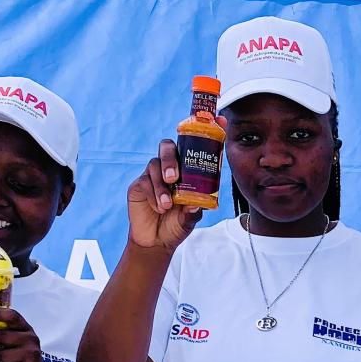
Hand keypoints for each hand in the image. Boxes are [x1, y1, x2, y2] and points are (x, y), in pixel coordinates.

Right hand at [127, 135, 217, 251]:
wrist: (157, 241)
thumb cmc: (178, 224)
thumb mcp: (191, 217)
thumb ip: (195, 209)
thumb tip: (198, 201)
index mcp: (187, 171)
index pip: (194, 147)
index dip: (206, 132)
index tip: (220, 121)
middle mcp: (170, 168)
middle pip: (167, 147)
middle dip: (170, 159)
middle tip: (174, 178)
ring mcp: (154, 174)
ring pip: (155, 164)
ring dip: (161, 185)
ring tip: (168, 204)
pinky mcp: (139, 184)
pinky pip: (145, 181)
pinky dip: (154, 194)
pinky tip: (159, 208)